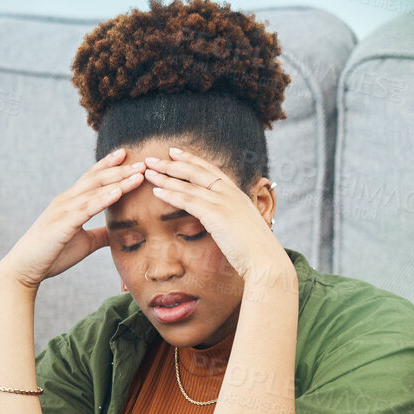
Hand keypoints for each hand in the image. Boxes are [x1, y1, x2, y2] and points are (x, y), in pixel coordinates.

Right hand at [0, 148, 145, 290]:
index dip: (109, 165)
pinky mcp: (63, 224)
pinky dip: (104, 199)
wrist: (25, 268)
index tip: (126, 154)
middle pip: (97, 178)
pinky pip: (87, 208)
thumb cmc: (52, 254)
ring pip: (95, 190)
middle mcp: (66, 200)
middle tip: (142, 161)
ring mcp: (64, 210)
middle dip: (120, 169)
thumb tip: (120, 232)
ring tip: (138, 173)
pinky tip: (119, 192)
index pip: (92, 178)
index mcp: (70, 202)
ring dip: (119, 180)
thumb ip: (101, 233)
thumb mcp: (84, 242)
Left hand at [141, 147, 291, 284]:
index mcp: (237, 194)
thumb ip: (231, 219)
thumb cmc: (255, 250)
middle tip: (152, 158)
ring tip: (147, 172)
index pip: (210, 169)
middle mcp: (230, 193)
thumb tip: (223, 223)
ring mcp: (223, 201)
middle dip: (171, 163)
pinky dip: (170, 194)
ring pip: (188, 184)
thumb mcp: (243, 227)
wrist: (266, 261)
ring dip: (165, 177)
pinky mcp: (216, 214)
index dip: (191, 159)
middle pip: (196, 171)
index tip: (174, 152)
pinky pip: (188, 200)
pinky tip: (156, 191)